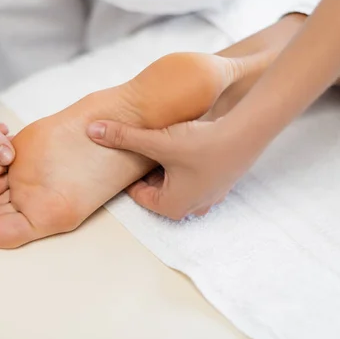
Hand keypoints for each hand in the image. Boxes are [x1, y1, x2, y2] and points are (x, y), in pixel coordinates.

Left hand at [87, 119, 261, 218]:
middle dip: (148, 168)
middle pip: (156, 188)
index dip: (129, 173)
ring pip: (175, 180)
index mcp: (172, 207)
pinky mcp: (220, 181)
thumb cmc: (201, 144)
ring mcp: (209, 196)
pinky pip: (193, 174)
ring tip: (164, 141)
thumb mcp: (157, 142)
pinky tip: (186, 140)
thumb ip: (123, 137)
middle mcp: (191, 208)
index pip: (138, 194)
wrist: (246, 134)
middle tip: (142, 146)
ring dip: (167, 163)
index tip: (125, 156)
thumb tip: (93, 131)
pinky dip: (184, 161)